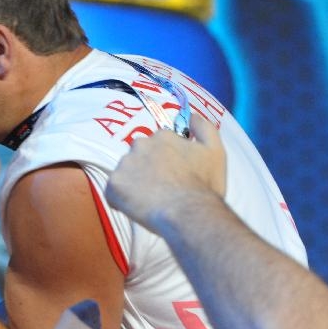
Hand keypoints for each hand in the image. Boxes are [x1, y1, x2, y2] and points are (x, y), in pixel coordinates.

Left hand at [105, 114, 225, 232]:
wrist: (189, 212)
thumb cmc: (204, 185)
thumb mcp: (214, 152)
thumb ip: (204, 128)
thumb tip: (192, 116)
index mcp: (161, 136)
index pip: (157, 145)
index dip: (164, 162)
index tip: (172, 175)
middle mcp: (139, 145)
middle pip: (138, 158)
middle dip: (146, 171)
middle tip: (160, 189)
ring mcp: (124, 165)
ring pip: (125, 174)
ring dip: (133, 185)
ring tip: (150, 200)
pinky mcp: (113, 185)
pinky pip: (113, 192)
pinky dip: (121, 200)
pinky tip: (138, 208)